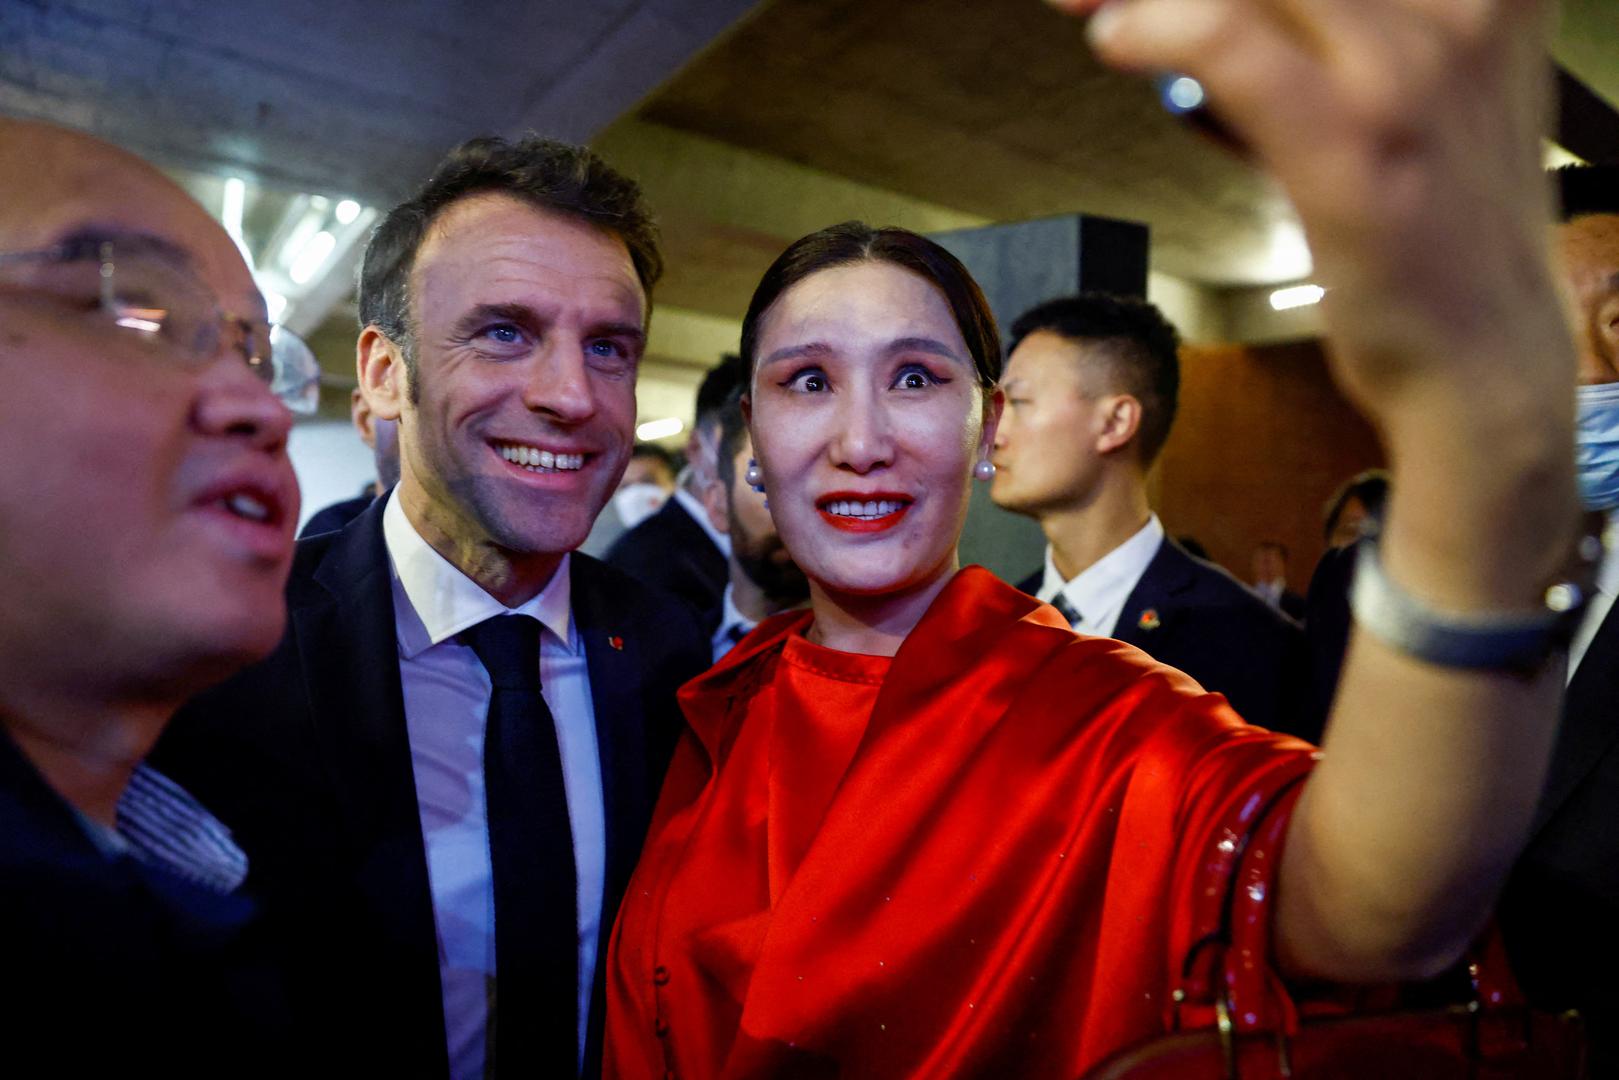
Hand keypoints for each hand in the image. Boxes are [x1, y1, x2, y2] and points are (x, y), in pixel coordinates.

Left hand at [1047, 0, 1569, 429]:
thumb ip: (1321, 32)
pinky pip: (1228, 43)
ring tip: (1100, 14)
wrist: (1486, 354)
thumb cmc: (1427, 224)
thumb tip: (1191, 8)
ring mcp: (1413, 71)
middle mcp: (1460, 3)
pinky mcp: (1356, 146)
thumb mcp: (1400, 89)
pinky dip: (1156, 31)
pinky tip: (1119, 44)